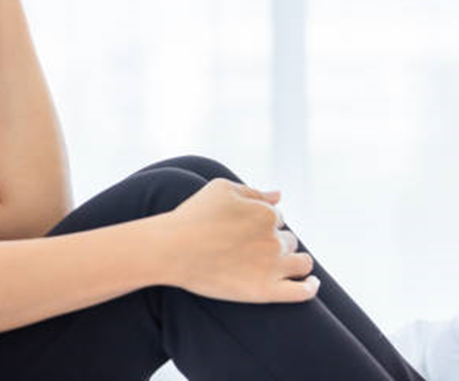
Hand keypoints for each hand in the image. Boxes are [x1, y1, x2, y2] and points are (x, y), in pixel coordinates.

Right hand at [165, 178, 318, 303]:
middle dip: (274, 241)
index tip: (241, 230)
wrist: (171, 250)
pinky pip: (302, 292)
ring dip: (294, 260)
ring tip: (280, 263)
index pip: (276, 216)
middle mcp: (275, 239)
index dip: (259, 222)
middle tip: (249, 248)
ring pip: (301, 262)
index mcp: (266, 213)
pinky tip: (311, 282)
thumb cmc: (192, 216)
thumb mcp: (220, 189)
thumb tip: (279, 195)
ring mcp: (273, 267)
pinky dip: (310, 286)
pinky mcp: (266, 291)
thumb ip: (253, 191)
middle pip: (288, 239)